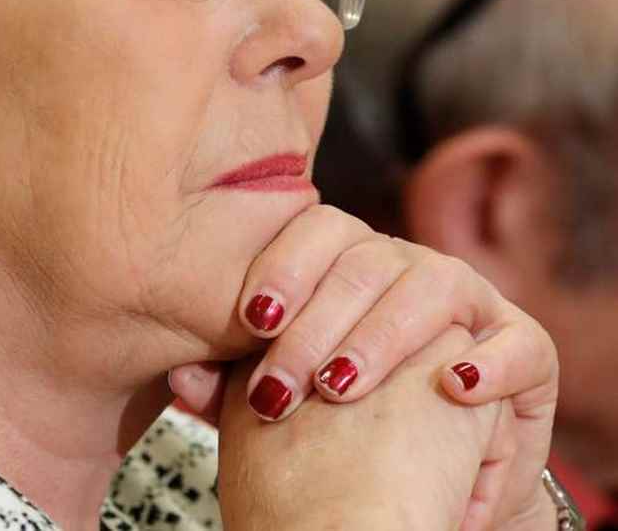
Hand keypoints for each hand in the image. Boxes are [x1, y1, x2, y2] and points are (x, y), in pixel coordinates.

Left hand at [169, 204, 557, 527]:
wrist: (418, 473)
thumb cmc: (337, 423)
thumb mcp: (280, 399)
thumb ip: (229, 383)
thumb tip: (179, 374)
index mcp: (347, 263)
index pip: (316, 230)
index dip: (284, 266)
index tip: (251, 319)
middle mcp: (407, 267)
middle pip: (364, 263)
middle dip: (316, 324)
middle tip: (281, 383)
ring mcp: (470, 301)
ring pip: (431, 288)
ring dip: (383, 337)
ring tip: (341, 387)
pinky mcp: (524, 348)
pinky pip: (517, 342)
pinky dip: (486, 363)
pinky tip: (449, 387)